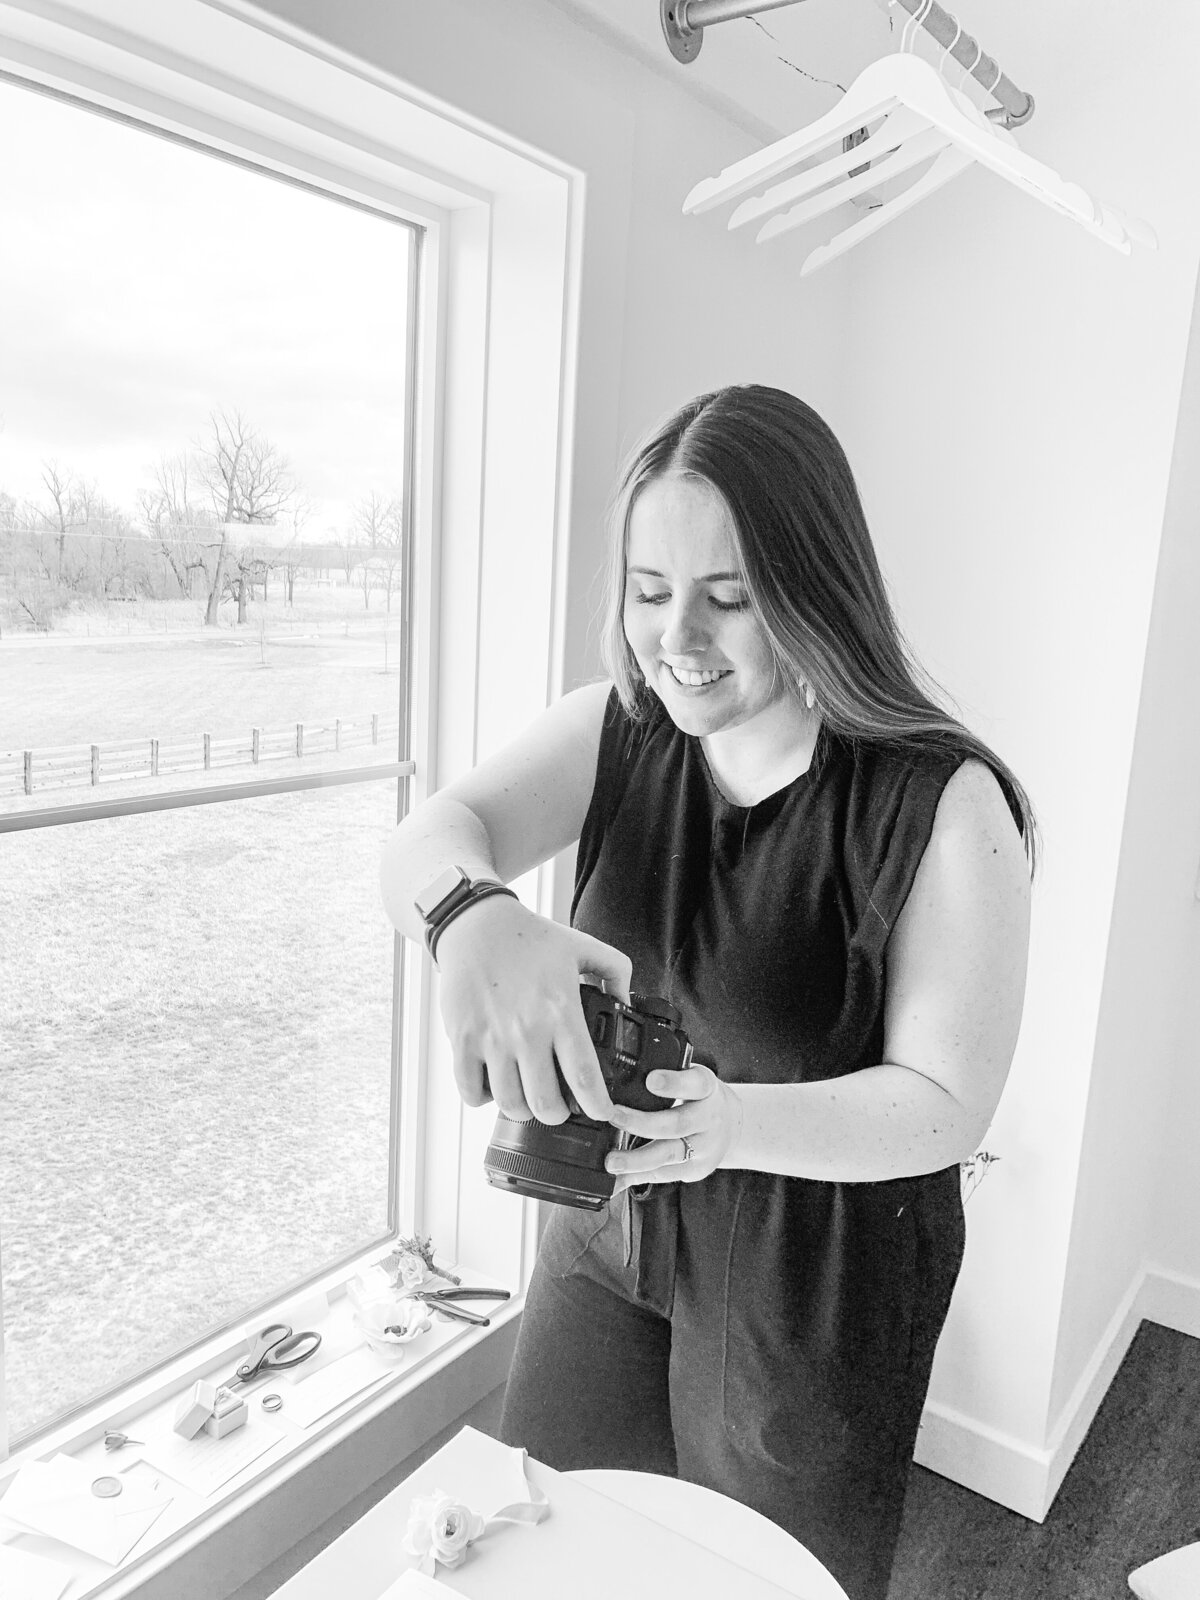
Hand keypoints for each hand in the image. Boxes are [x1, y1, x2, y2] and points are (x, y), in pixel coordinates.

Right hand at [434, 895, 631, 1124]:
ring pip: (509, 1103)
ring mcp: (490, 1038)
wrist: (476, 925)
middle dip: (558, 1115)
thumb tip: (626, 1002)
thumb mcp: (582, 946)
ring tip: (529, 1099)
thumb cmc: (529, 937)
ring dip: (523, 1110)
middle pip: (545, 1103)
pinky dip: (485, 1099)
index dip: (597, 1106)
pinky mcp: (462, 1039)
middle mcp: (526, 1030)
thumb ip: (615, 971)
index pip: (583, 1076)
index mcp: (560, 1011)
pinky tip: (495, 1085)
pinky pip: (471, 1091)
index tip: (602, 1114)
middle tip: (561, 1108)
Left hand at [605, 1064, 742, 1188]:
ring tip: (612, 1162)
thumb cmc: (697, 1097)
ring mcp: (705, 1147)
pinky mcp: (697, 1169)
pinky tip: (616, 1180)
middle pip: (677, 1123)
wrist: (731, 1125)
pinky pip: (665, 1175)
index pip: (694, 1083)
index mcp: (706, 1087)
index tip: (650, 1080)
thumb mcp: (690, 1078)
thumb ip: (666, 1078)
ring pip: (670, 1155)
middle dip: (642, 1122)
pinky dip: (637, 1177)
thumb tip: (614, 1080)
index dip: (673, 1083)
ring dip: (637, 1160)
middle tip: (613, 1117)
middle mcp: (709, 1118)